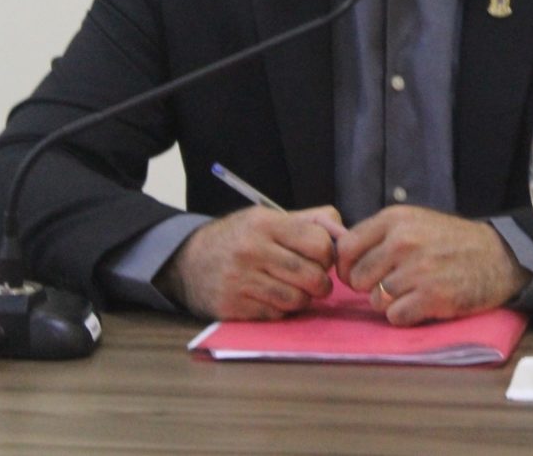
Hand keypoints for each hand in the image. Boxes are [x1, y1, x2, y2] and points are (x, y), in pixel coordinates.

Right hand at [155, 205, 345, 319]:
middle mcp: (252, 250)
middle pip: (312, 275)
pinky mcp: (233, 307)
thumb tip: (344, 234)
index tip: (321, 257)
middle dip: (321, 282)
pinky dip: (281, 310)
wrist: (188, 261)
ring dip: (303, 298)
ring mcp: (241, 281)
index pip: (318, 243)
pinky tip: (273, 298)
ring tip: (295, 289)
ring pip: (297, 299)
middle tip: (315, 280)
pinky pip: (276, 315)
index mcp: (265, 223)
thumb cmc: (238, 237)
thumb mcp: (267, 217)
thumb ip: (309, 221)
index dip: (327, 254)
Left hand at [335, 206, 529, 325]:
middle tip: (391, 284)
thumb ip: (380, 234)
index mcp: (394, 219)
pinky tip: (421, 304)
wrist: (499, 256)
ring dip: (389, 302)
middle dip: (369, 286)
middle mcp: (402, 241)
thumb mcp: (415, 221)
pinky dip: (405, 316)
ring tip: (411, 291)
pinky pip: (395, 317)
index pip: (347, 247)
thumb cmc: (452, 240)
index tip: (359, 272)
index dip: (347, 266)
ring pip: (375, 300)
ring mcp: (417, 270)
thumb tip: (342, 255)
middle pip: (358, 277)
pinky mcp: (432, 297)